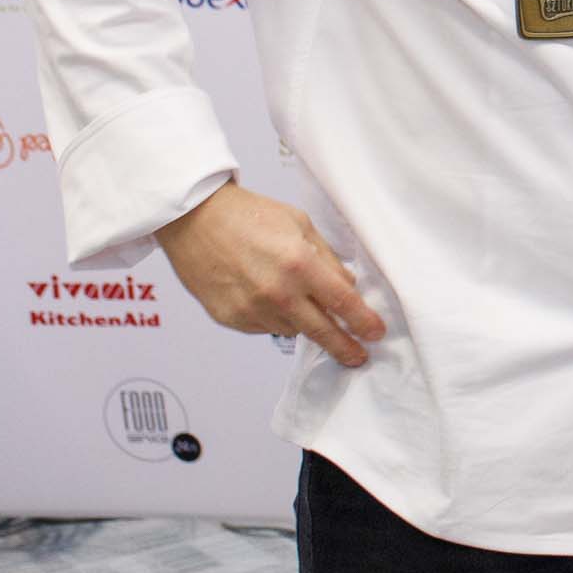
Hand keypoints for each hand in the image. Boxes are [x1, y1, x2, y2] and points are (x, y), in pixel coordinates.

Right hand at [155, 181, 385, 367]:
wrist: (196, 219)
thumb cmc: (249, 215)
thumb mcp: (301, 225)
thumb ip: (326, 259)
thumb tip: (346, 286)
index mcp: (299, 264)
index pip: (343, 303)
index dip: (364, 321)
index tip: (376, 333)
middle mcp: (277, 293)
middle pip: (322, 331)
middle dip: (345, 347)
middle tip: (358, 357)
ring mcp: (252, 310)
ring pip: (292, 329)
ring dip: (303, 322)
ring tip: (296, 298)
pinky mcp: (231, 319)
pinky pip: (265, 327)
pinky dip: (275, 317)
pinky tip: (267, 295)